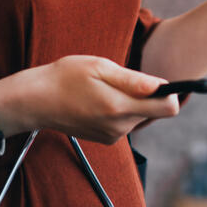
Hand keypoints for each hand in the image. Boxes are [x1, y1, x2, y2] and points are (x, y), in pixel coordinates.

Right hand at [0, 55, 179, 143]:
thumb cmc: (66, 77)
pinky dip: (118, 110)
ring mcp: (112, 135)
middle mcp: (119, 126)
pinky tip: (97, 100)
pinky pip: (125, 121)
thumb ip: (133, 80)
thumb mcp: (100, 68)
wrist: (37, 101)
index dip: (170, 93)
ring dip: (129, 101)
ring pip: (138, 115)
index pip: (168, 108)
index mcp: (119, 107)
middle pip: (153, 111)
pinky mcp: (106, 139)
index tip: (159, 81)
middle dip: (144, 94)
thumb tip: (162, 85)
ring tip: (103, 89)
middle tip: (117, 80)